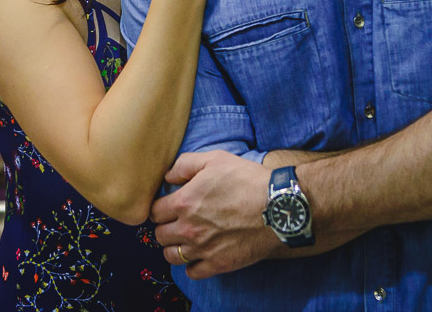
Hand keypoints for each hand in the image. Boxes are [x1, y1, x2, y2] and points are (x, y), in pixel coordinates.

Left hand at [150, 150, 275, 278]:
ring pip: (172, 256)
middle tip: (177, 223)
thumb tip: (168, 177)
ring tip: (185, 241)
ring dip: (174, 248)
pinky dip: (192, 265)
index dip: (160, 209)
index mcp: (184, 202)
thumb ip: (185, 165)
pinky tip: (200, 255)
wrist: (277, 206)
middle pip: (159, 236)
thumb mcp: (215, 159)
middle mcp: (188, 228)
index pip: (155, 212)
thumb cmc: (247, 180)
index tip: (169, 208)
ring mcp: (203, 248)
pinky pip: (193, 272)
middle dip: (165, 228)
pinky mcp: (218, 264)